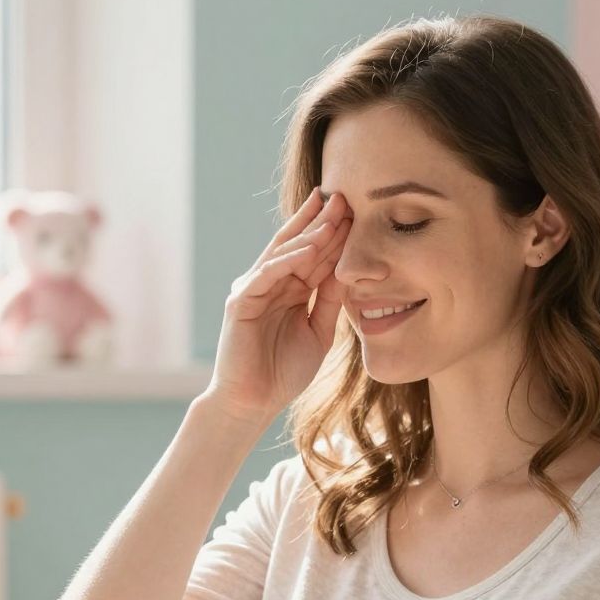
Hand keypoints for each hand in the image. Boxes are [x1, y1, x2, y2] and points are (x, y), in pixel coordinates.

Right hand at [204, 187, 352, 429]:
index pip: (313, 254)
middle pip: (298, 244)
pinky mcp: (241, 302)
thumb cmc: (283, 373)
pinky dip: (288, 260)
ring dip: (309, 234)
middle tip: (345, 196)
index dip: (334, 234)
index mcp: (289, 289)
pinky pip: (267, 274)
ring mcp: (253, 289)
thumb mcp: (319, 331)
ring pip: (283, 254)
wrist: (254, 403)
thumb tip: (349, 271)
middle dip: (321, 221)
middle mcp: (269, 283)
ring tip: (333, 216)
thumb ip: (330, 300)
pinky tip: (309, 249)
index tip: (358, 213)